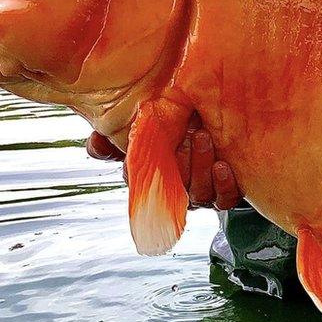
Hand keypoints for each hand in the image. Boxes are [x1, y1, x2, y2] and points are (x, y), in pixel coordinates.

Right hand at [85, 116, 242, 210]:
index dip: (140, 174)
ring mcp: (201, 192)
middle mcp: (177, 188)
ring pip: (199, 193)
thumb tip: (95, 142)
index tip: (144, 155)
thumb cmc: (180, 126)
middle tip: (189, 133)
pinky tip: (223, 167)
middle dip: (181, 161)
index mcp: (155, 177)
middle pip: (175, 187)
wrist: (219, 122)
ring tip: (204, 139)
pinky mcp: (226, 193)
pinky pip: (224, 199)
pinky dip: (223, 185)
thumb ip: (120, 134)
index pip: (141, 184)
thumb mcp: (150, 124)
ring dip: (201, 167)